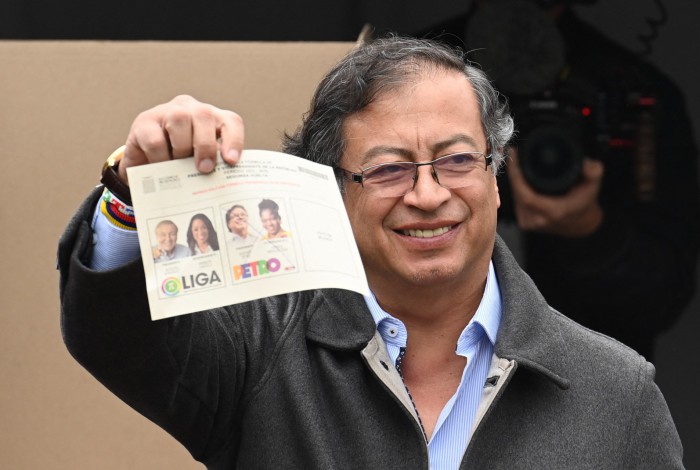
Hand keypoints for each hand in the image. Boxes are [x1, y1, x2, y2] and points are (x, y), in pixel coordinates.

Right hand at [118, 95, 244, 182]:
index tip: (232, 161)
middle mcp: (191, 109)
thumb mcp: (201, 164)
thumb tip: (226, 183)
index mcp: (213, 120)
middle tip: (204, 169)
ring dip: (181, 148)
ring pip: (179, 119)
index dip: (234, 140)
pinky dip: (160, 158)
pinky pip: (155, 139)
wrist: (147, 170)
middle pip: (204, 115)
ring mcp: (167, 111)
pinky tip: (161, 168)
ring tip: (179, 169)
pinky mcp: (144, 122)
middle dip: (206, 145)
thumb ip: (214, 166)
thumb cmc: (181, 166)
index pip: (231, 122)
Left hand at [506, 148, 604, 236]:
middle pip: (516, 193)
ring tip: (517, 164)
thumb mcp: (593, 185)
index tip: (514, 156)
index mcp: (552, 211)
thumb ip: (593, 172)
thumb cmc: (584, 202)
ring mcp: (530, 222)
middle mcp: (538, 219)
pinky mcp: (525, 223)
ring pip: (514, 197)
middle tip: (516, 155)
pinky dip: (516, 189)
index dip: (516, 174)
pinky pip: (515, 202)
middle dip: (514, 172)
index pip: (524, 194)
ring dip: (514, 180)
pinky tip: (519, 179)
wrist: (580, 222)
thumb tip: (586, 163)